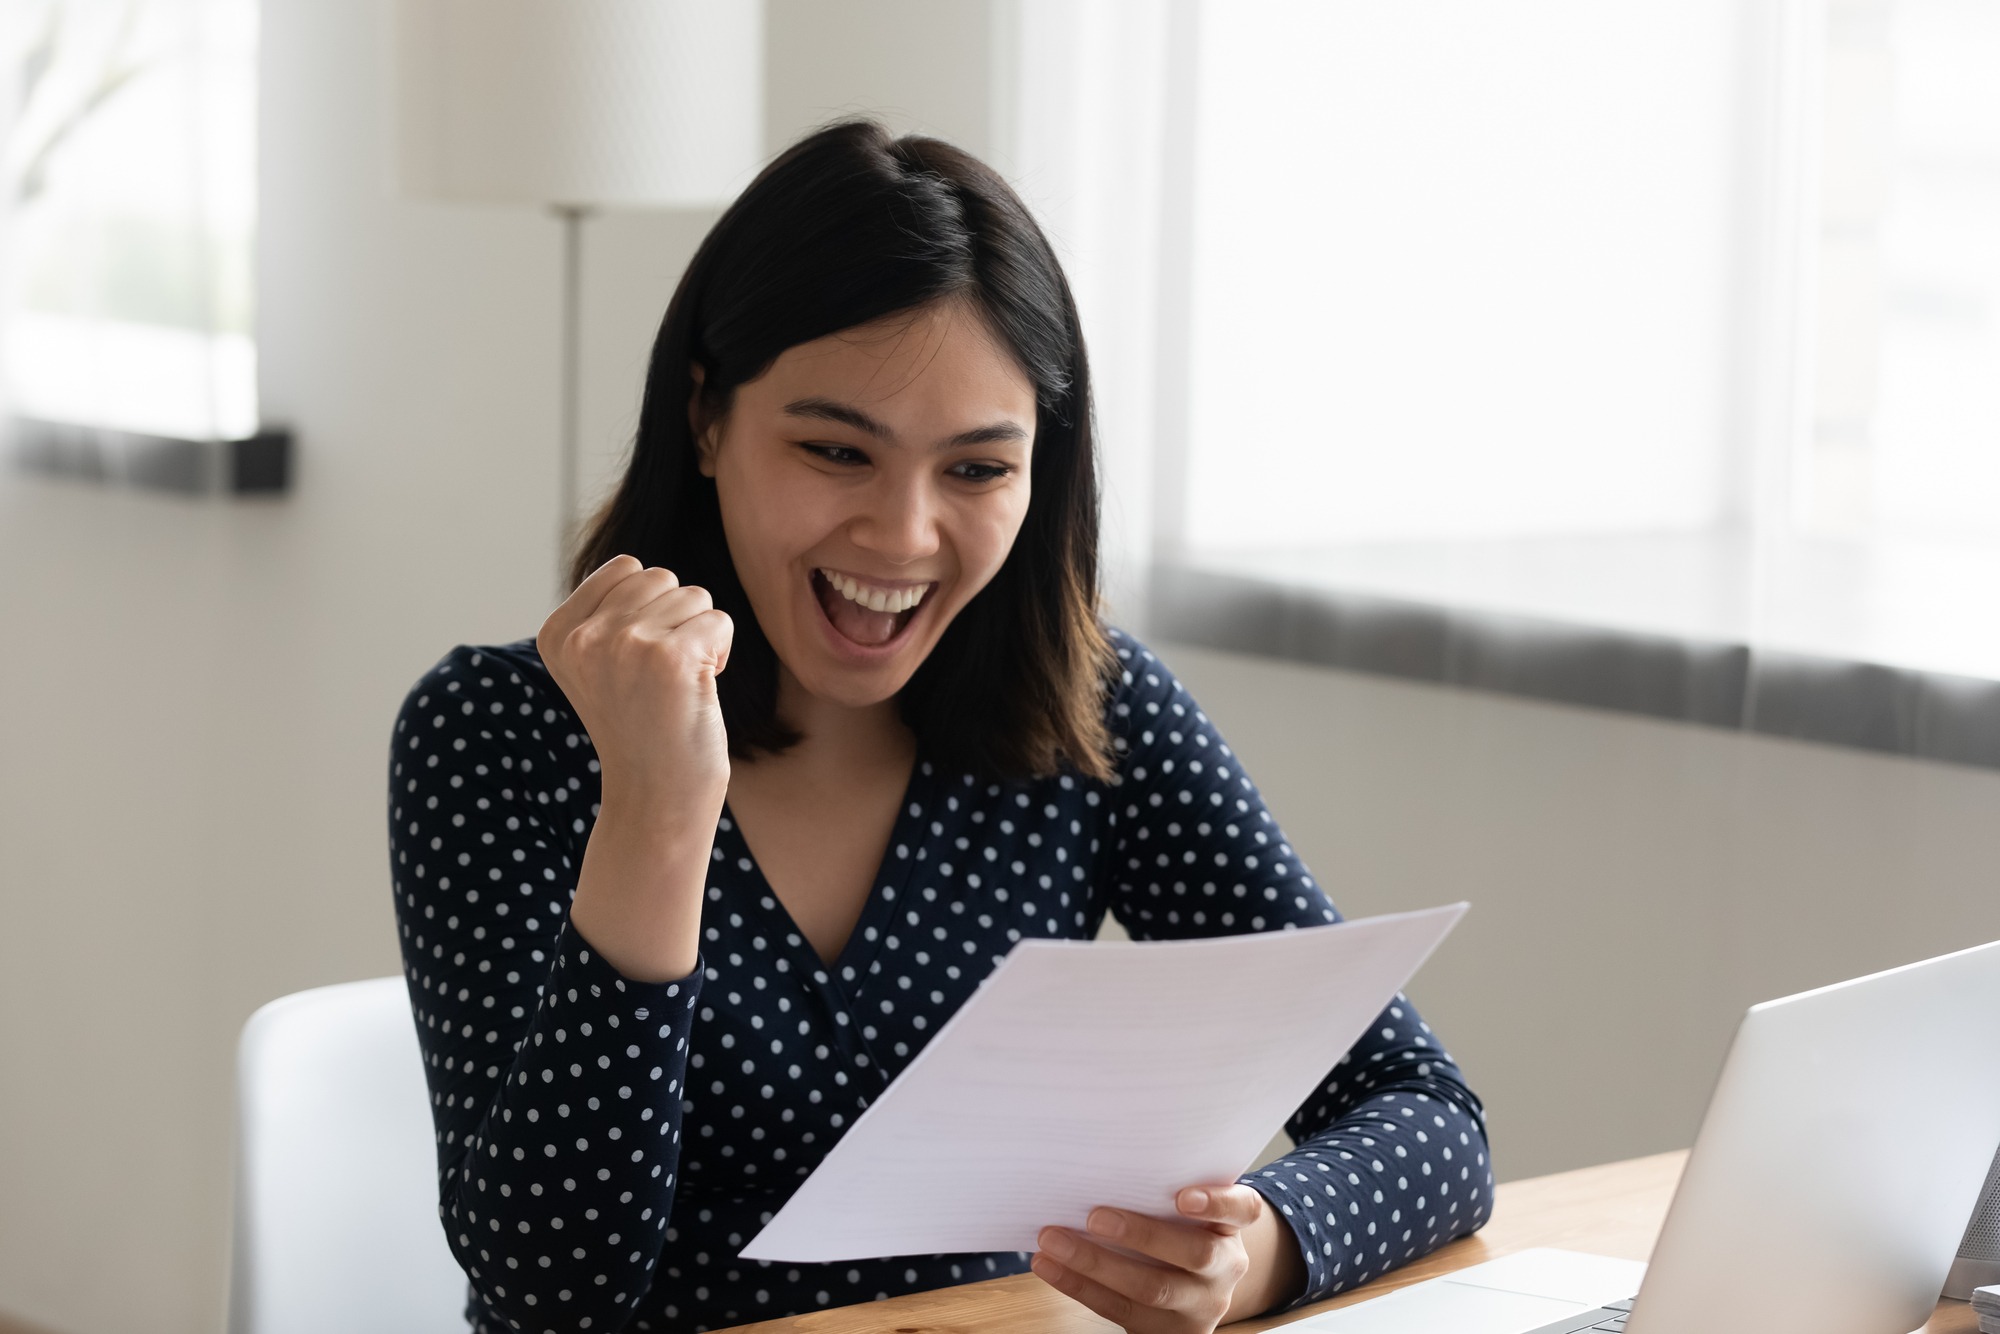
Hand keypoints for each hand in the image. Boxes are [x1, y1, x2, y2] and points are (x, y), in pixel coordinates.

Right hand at [538, 555, 733, 813]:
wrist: (656, 801)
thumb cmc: (641, 730)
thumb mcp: (598, 667)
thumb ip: (605, 616)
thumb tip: (641, 569)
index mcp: (557, 633)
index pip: (625, 567)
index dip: (649, 609)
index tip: (639, 662)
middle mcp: (584, 636)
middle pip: (661, 577)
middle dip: (677, 620)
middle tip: (663, 678)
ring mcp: (624, 643)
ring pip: (694, 596)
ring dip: (700, 637)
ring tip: (678, 687)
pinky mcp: (670, 657)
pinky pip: (719, 620)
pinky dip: (720, 653)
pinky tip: (698, 691)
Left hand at [1033, 1184, 1301, 1331]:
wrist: (1192, 1291)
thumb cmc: (1178, 1230)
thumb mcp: (1188, 1212)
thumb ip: (1162, 1189)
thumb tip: (1100, 1157)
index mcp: (1231, 1227)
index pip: (1241, 1209)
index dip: (1216, 1203)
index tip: (1182, 1196)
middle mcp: (1224, 1268)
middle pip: (1193, 1254)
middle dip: (1141, 1235)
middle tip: (1094, 1216)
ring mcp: (1198, 1305)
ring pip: (1151, 1289)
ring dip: (1095, 1264)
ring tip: (1053, 1239)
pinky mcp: (1165, 1331)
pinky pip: (1119, 1310)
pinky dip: (1078, 1286)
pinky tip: (1049, 1266)